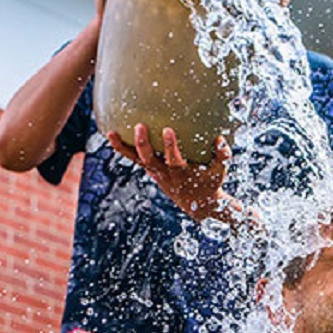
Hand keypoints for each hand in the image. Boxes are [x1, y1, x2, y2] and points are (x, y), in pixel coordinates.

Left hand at [108, 124, 237, 222]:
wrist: (200, 205)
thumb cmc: (211, 184)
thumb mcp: (220, 172)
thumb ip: (222, 155)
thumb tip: (220, 138)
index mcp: (182, 174)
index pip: (174, 160)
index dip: (170, 146)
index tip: (167, 130)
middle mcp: (165, 174)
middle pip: (149, 160)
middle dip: (143, 144)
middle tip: (139, 126)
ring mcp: (156, 174)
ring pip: (136, 161)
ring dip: (123, 148)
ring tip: (110, 133)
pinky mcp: (151, 172)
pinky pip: (135, 160)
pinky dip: (123, 150)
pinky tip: (112, 135)